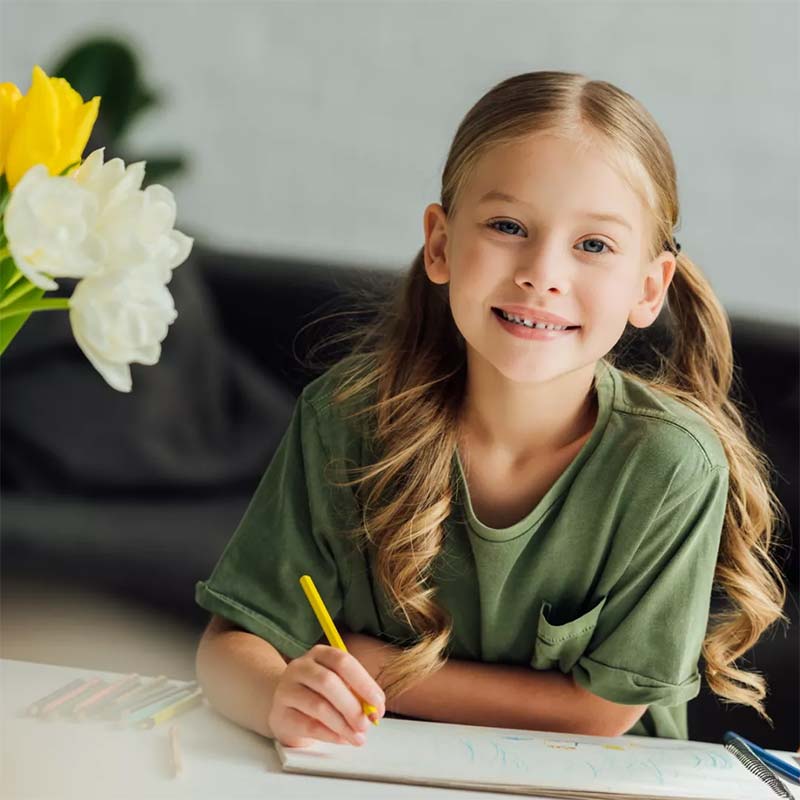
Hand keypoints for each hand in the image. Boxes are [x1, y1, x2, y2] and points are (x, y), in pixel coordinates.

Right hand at [267, 644, 385, 747]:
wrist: (286, 707)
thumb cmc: (319, 695)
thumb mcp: (338, 686)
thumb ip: (356, 694)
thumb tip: (374, 710)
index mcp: (319, 654)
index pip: (343, 661)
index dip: (363, 682)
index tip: (378, 702)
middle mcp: (300, 667)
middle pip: (328, 682)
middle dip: (352, 705)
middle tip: (367, 723)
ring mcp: (287, 689)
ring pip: (318, 705)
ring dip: (343, 724)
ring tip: (358, 736)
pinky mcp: (280, 714)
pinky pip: (308, 725)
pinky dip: (330, 735)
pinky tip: (342, 739)